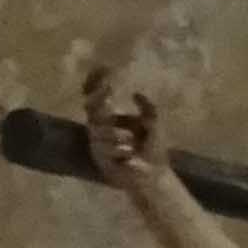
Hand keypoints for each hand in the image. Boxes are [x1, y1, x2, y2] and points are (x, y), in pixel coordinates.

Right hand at [82, 73, 161, 188]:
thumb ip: (147, 108)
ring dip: (116, 136)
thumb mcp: (154, 124)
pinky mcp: (98, 157)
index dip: (97, 85)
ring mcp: (98, 142)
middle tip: (108, 96)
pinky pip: (102, 147)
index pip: (98, 98)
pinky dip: (118, 150)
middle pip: (92, 109)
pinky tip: (128, 156)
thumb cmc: (153, 150)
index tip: (103, 72)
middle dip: (99, 102)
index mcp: (113, 118)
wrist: (153, 175)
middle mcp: (101, 128)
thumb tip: (135, 93)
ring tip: (131, 145)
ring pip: (99, 130)